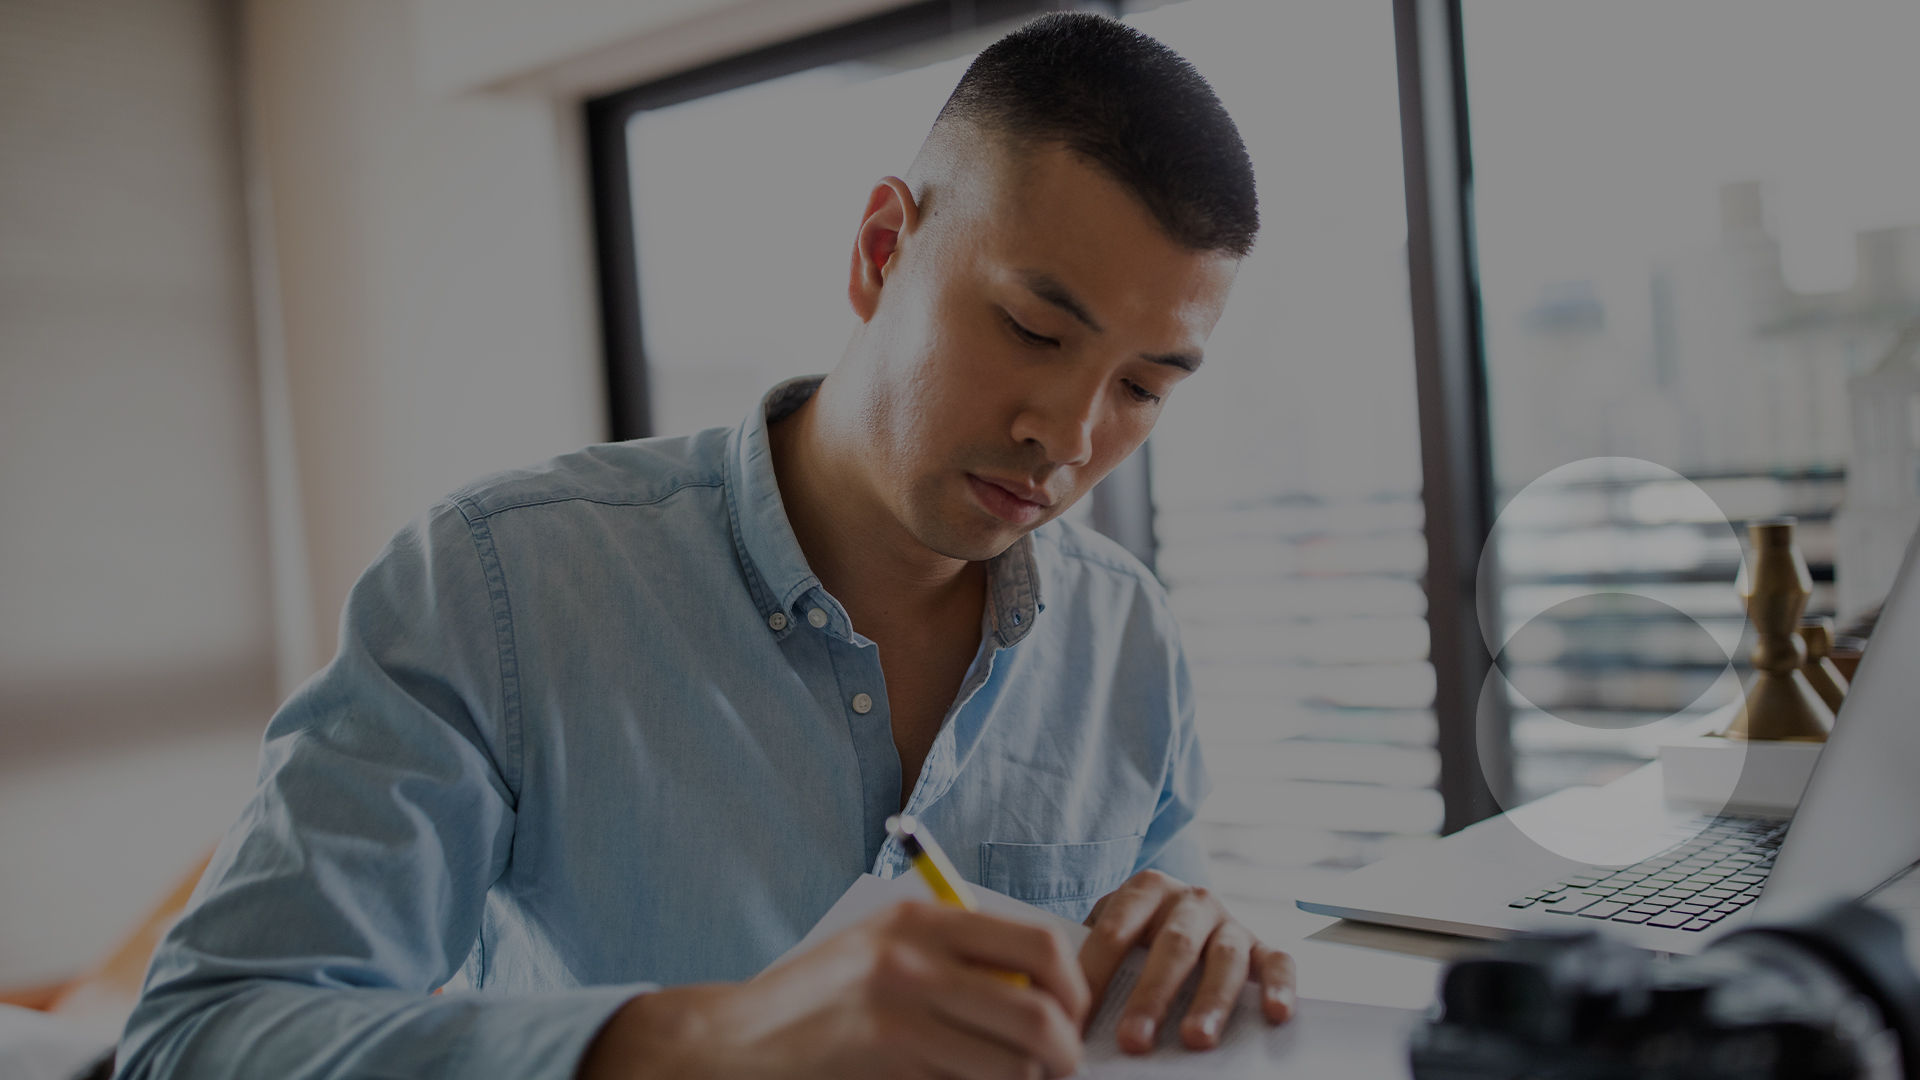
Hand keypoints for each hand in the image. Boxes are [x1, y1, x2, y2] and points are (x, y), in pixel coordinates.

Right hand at [578, 900, 1090, 1079]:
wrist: (731, 1045)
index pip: (1040, 945)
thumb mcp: (880, 952)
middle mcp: (918, 957)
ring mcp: (903, 1010)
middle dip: (1064, 1048)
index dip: (1073, 988)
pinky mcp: (890, 1056)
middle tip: (1059, 1067)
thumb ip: (950, 958)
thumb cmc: (813, 1005)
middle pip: (1042, 1008)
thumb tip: (1037, 991)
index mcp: (923, 920)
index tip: (1072, 1016)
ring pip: (1016, 1061)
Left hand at [1079, 870, 1294, 1053]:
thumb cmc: (1139, 932)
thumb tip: (1063, 1012)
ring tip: (1195, 1040)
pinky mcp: (1263, 944)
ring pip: (1224, 959)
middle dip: (1152, 996)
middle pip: (1171, 947)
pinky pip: (1278, 961)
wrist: (1185, 910)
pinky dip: (1280, 986)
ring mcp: (1230, 921)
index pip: (1114, 933)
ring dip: (1210, 1002)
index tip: (1077, 1022)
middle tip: (1133, 1041)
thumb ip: (1093, 956)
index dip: (1093, 977)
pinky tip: (1275, 1014)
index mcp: (1145, 890)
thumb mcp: (1114, 928)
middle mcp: (1191, 899)